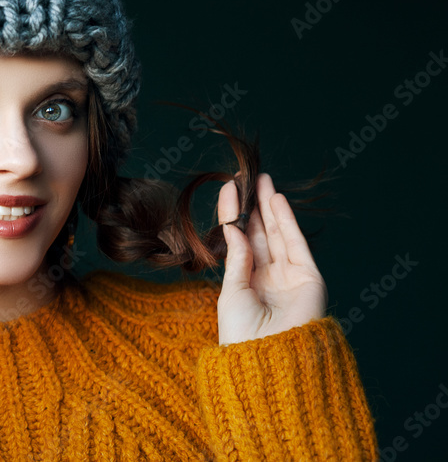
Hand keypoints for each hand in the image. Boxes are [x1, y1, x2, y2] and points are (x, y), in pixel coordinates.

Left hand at [216, 172, 328, 344]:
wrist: (269, 360)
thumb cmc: (242, 333)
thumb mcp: (232, 292)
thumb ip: (237, 259)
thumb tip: (233, 228)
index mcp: (246, 283)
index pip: (240, 241)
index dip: (234, 215)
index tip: (226, 189)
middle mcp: (269, 278)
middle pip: (261, 233)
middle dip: (254, 205)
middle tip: (245, 177)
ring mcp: (289, 277)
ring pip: (278, 233)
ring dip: (270, 206)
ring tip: (261, 180)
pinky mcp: (309, 278)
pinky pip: (295, 243)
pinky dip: (287, 221)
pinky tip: (276, 200)